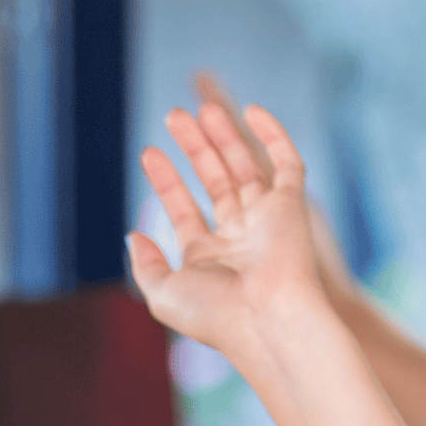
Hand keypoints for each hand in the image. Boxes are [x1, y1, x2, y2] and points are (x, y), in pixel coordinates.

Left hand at [129, 104, 327, 366]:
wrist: (267, 319)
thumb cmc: (216, 315)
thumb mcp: (164, 294)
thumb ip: (145, 266)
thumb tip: (134, 237)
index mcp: (210, 260)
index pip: (186, 211)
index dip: (167, 183)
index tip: (149, 153)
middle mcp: (239, 240)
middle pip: (215, 182)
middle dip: (195, 149)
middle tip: (174, 117)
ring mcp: (266, 222)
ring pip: (246, 167)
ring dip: (225, 136)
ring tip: (202, 106)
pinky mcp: (291, 207)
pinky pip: (288, 164)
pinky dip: (274, 136)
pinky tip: (252, 110)